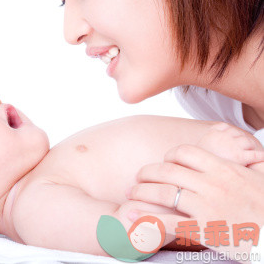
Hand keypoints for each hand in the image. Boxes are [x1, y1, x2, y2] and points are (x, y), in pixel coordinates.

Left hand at [126, 128, 263, 259]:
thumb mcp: (260, 179)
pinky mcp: (204, 230)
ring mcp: (207, 207)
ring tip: (131, 195)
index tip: (163, 165)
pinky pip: (168, 222)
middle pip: (168, 171)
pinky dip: (146, 219)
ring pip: (164, 193)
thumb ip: (246, 164)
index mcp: (225, 170)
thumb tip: (244, 151)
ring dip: (142, 192)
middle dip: (146, 173)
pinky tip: (132, 217)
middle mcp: (213, 185)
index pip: (186, 152)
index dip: (169, 157)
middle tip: (136, 180)